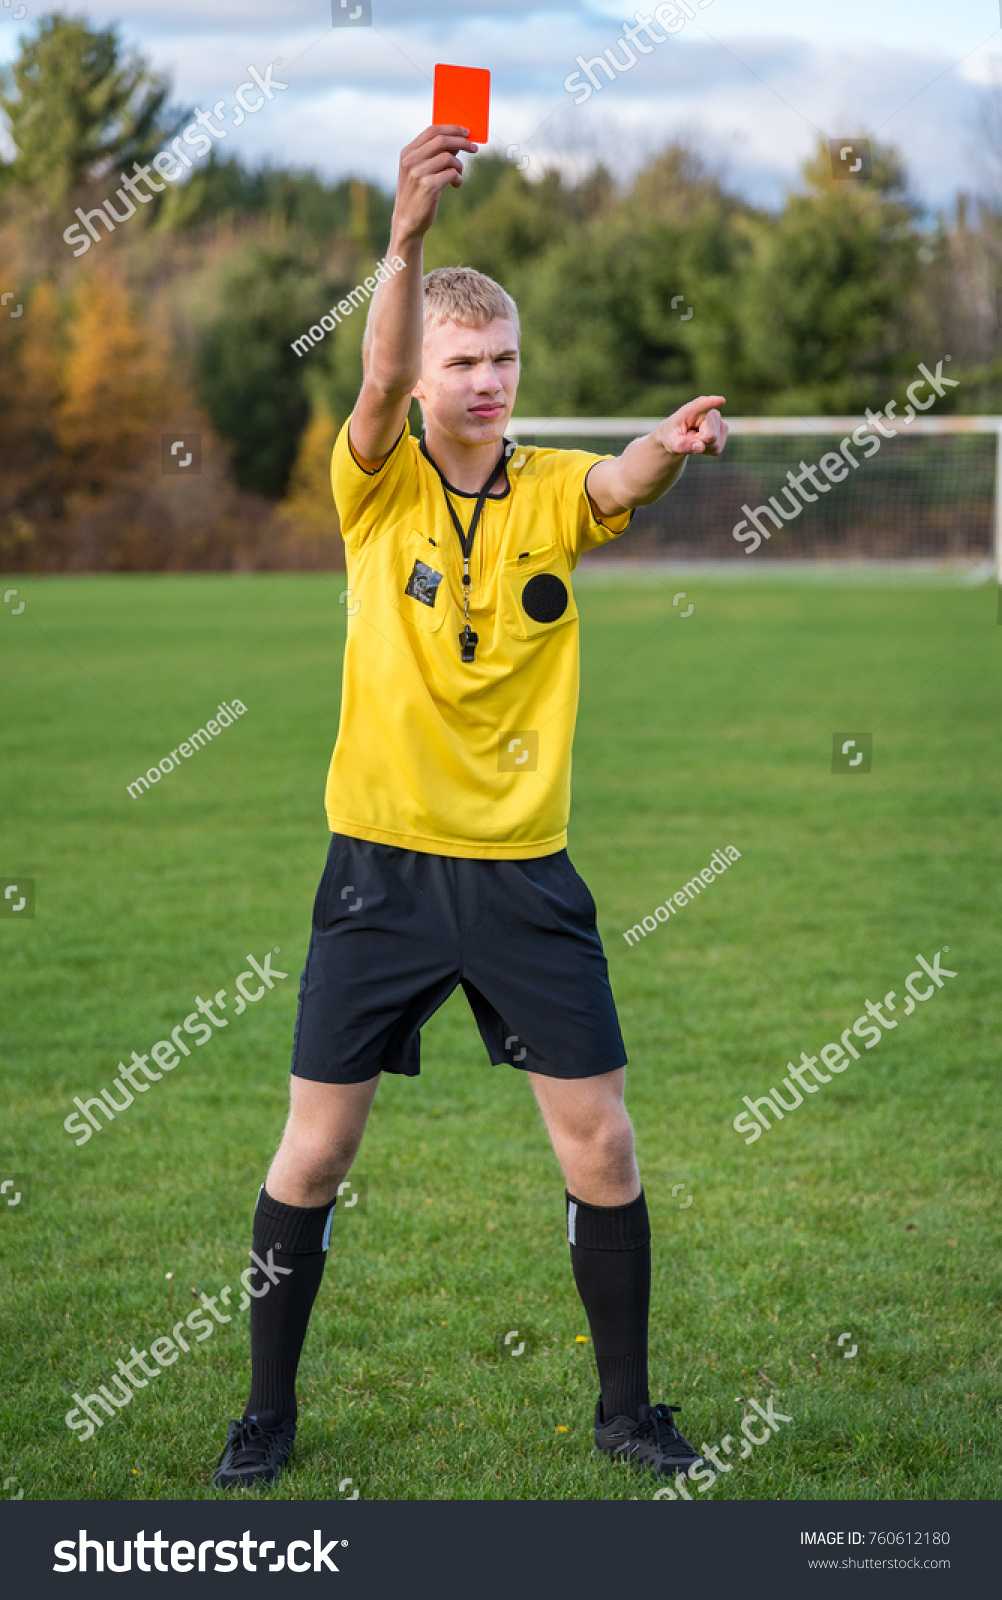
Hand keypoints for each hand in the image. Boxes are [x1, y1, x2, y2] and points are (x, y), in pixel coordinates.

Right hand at [391, 124, 479, 242]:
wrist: (407, 222)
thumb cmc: (417, 194)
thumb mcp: (421, 171)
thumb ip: (435, 155)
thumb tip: (457, 140)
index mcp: (407, 153)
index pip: (432, 131)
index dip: (452, 128)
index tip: (467, 132)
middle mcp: (410, 161)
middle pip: (441, 140)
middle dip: (462, 142)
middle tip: (474, 148)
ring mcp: (417, 173)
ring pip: (448, 157)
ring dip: (459, 166)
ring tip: (459, 175)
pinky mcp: (428, 186)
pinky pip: (451, 174)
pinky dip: (458, 178)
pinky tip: (456, 185)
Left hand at [656, 395, 727, 457]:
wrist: (677, 437)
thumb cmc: (672, 436)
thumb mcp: (671, 442)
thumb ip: (683, 445)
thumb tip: (701, 447)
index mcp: (690, 410)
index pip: (702, 405)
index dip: (711, 403)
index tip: (721, 400)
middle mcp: (708, 412)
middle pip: (711, 435)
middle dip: (701, 443)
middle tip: (689, 439)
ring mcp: (719, 420)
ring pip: (716, 444)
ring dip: (704, 447)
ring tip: (694, 440)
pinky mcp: (724, 430)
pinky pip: (717, 449)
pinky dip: (708, 450)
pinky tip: (701, 442)